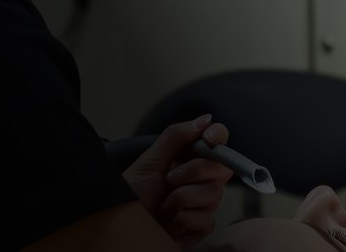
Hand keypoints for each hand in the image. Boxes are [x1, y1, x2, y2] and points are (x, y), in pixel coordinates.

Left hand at [123, 115, 234, 247]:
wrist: (124, 223)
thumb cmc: (134, 192)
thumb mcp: (150, 159)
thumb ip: (176, 136)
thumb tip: (205, 119)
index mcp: (192, 158)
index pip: (219, 140)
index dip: (218, 136)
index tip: (208, 138)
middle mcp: (204, 179)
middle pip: (221, 167)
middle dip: (192, 171)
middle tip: (170, 178)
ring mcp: (205, 203)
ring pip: (212, 194)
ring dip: (180, 199)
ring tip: (164, 204)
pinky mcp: (203, 226)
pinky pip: (205, 219)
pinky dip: (181, 220)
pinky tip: (170, 221)